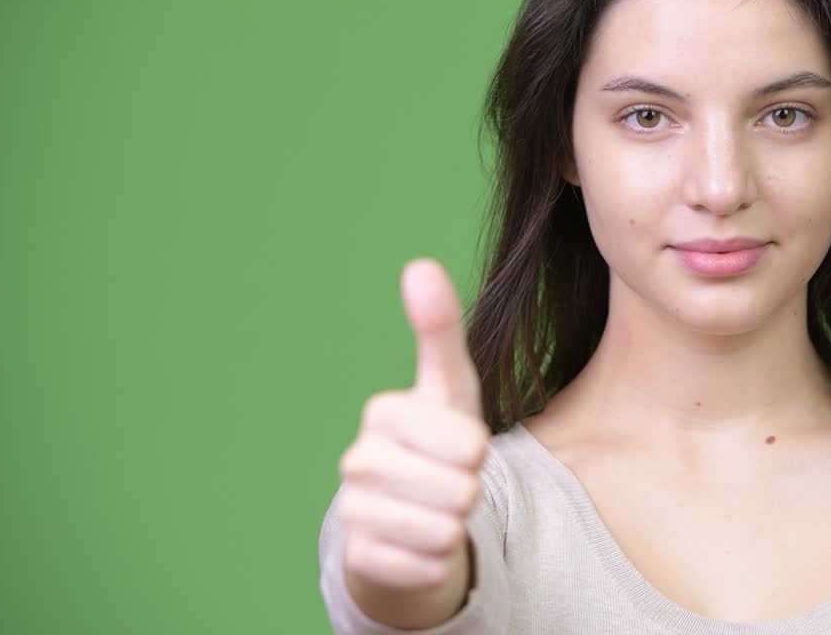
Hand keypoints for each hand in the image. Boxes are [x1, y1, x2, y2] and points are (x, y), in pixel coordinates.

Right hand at [337, 258, 488, 590]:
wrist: (405, 524)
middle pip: (462, 490)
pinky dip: (437, 562)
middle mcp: (358, 460)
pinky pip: (430, 566)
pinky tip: (418, 545)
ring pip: (446, 531)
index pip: (469, 442)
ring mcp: (353, 513)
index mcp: (382, 412)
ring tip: (434, 511)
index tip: (457, 447)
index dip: (477, 451)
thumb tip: (419, 264)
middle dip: (468, 492)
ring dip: (454, 528)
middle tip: (447, 484)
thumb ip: (440, 329)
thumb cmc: (437, 447)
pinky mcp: (361, 562)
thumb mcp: (450, 389)